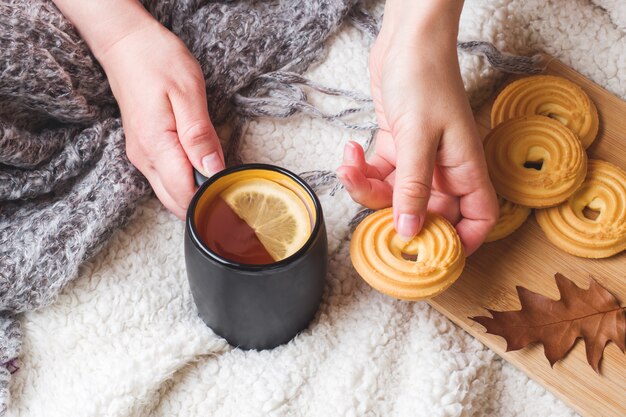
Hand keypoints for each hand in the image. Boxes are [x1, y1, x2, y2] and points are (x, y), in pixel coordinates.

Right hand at [97, 20, 223, 218]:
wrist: (125, 44)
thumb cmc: (157, 61)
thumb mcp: (188, 93)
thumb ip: (200, 136)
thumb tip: (213, 170)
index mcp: (156, 146)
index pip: (184, 195)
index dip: (210, 200)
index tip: (232, 193)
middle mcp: (144, 158)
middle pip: (175, 202)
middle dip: (203, 203)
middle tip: (230, 189)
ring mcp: (141, 156)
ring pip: (169, 192)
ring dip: (194, 192)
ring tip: (220, 177)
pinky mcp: (143, 150)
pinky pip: (165, 178)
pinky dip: (185, 180)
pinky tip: (202, 166)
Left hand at [336, 1, 496, 253]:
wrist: (406, 40)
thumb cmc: (425, 79)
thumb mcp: (418, 137)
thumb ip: (412, 188)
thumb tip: (409, 231)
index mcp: (464, 168)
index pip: (478, 216)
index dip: (464, 241)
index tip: (435, 258)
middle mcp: (444, 168)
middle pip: (423, 211)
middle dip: (390, 212)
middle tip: (367, 200)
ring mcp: (418, 159)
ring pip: (393, 194)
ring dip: (365, 186)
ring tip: (349, 164)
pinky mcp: (396, 146)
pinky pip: (377, 173)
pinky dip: (359, 168)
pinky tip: (350, 149)